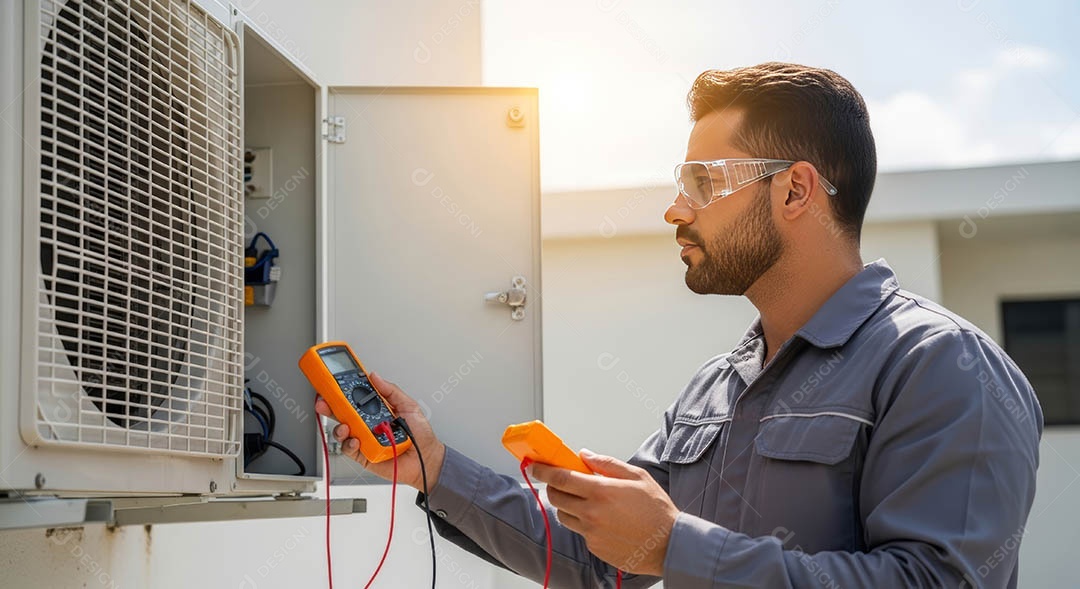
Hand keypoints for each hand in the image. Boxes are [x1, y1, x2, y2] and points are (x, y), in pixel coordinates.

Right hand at [314, 372, 445, 490]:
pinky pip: (349, 449)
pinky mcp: (363, 455)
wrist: (427, 460)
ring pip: (342, 432)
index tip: (333, 384)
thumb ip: (390, 391)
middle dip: (330, 406)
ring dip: (339, 427)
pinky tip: (355, 440)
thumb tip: (374, 377)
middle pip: (343, 414)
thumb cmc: (420, 435)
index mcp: (376, 410)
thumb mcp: (408, 406)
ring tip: (345, 426)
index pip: (355, 399)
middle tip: (325, 402)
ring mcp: (364, 439)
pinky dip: (349, 444)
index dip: (342, 392)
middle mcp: (367, 424)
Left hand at [530, 450, 677, 576]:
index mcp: (601, 491)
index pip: (561, 478)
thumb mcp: (636, 476)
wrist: (669, 544)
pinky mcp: (594, 547)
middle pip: (556, 497)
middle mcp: (592, 513)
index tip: (534, 465)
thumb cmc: (656, 509)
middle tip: (560, 481)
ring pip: (564, 516)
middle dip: (552, 487)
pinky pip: (579, 531)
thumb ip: (607, 464)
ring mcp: (591, 532)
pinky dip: (582, 522)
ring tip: (584, 501)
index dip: (543, 470)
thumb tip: (585, 455)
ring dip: (566, 506)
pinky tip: (601, 519)